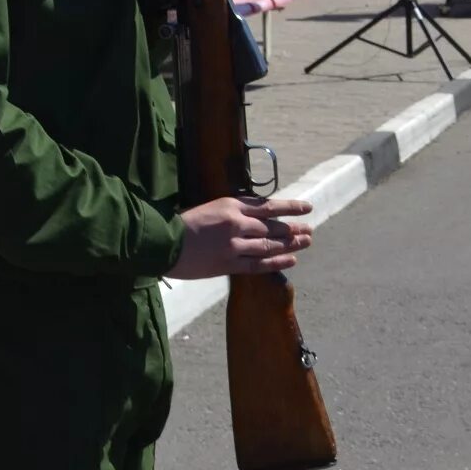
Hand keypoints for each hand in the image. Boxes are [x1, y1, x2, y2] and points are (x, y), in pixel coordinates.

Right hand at [169, 195, 313, 278]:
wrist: (161, 242)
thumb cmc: (181, 223)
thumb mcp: (210, 207)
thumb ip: (233, 212)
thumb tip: (255, 216)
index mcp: (232, 205)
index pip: (269, 205)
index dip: (290, 207)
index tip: (306, 207)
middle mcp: (238, 223)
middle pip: (274, 226)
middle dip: (294, 228)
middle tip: (309, 229)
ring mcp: (235, 245)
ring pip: (270, 244)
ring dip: (291, 244)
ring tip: (306, 242)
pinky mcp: (228, 264)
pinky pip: (259, 264)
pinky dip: (277, 262)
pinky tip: (292, 260)